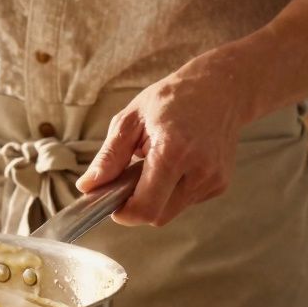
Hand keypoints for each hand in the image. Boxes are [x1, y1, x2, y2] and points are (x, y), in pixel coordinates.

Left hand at [75, 65, 250, 226]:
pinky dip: (172, 192)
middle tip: (130, 178)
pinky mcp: (220, 184)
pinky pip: (186, 202)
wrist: (221, 90)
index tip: (112, 199)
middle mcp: (199, 170)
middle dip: (137, 205)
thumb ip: (108, 157)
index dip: (124, 212)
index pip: (146, 208)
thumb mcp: (131, 119)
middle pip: (157, 216)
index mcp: (173, 151)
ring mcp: (213, 180)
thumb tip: (86, 186)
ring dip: (155, 198)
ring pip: (171, 211)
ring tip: (154, 164)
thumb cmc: (172, 99)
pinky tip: (175, 165)